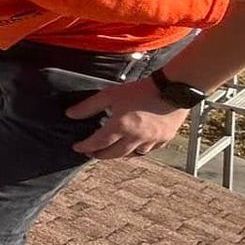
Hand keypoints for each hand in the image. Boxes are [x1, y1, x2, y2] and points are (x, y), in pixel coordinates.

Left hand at [66, 77, 188, 158]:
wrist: (173, 89)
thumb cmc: (141, 90)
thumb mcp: (110, 94)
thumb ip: (88, 106)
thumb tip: (70, 114)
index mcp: (120, 127)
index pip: (97, 143)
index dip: (84, 147)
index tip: (77, 147)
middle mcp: (135, 138)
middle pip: (113, 154)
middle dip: (99, 155)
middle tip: (91, 153)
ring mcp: (151, 140)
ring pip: (131, 154)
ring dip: (118, 154)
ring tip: (110, 150)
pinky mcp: (164, 139)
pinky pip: (148, 150)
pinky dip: (138, 150)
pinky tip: (134, 146)